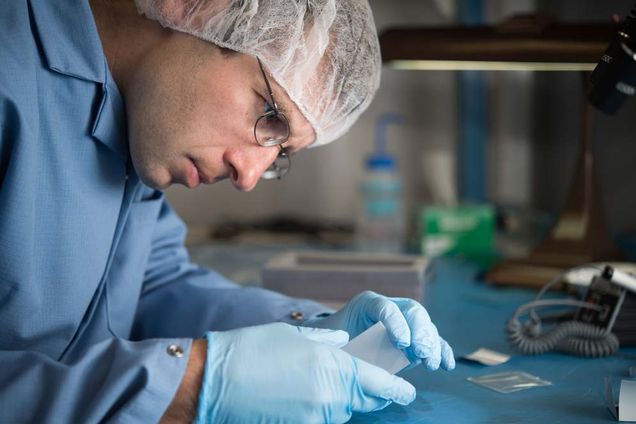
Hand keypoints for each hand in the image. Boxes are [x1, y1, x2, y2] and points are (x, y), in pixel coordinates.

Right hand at [195, 322, 415, 423]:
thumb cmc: (249, 350)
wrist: (211, 382)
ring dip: (337, 400)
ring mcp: (316, 419)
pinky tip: (296, 396)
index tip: (406, 390)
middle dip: (365, 392)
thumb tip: (344, 342)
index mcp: (334, 366)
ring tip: (310, 383)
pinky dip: (317, 409)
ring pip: (341, 411)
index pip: (380, 383)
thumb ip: (325, 340)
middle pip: (363, 400)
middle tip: (356, 381)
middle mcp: (331, 397)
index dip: (397, 388)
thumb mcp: (292, 336)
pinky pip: (320, 420)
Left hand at [303, 291, 454, 370]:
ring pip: (425, 325)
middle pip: (412, 311)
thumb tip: (350, 350)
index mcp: (367, 303)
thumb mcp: (333, 337)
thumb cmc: (336, 338)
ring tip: (431, 364)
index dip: (396, 323)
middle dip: (420, 333)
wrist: (341, 340)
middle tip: (422, 354)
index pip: (385, 307)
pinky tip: (446, 364)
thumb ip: (340, 341)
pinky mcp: (415, 335)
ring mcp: (405, 319)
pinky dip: (441, 350)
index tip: (402, 343)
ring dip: (432, 344)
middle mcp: (391, 306)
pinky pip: (432, 339)